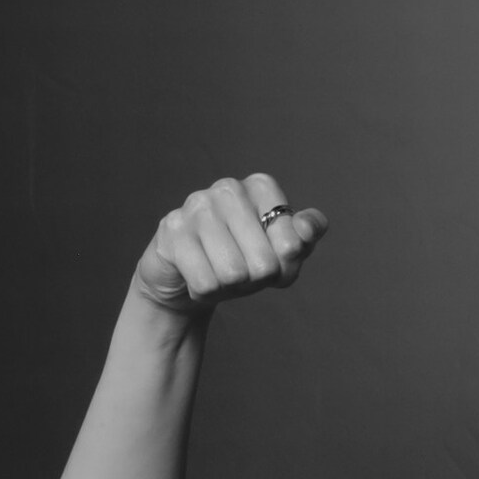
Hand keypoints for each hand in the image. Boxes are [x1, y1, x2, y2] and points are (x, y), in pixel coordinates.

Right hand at [135, 174, 329, 314]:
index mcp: (262, 187)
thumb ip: (305, 239)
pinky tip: (198, 275)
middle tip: (242, 270)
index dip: (285, 266)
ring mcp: (196, 206)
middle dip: (256, 279)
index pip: (292, 245)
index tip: (271, 258)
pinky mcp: (171, 231)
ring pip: (234, 274)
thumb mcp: (282, 253)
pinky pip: (206, 283)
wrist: (188, 276)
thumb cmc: (243, 260)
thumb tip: (307, 229)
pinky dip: (206, 291)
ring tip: (219, 272)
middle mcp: (229, 188)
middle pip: (265, 264)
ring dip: (230, 287)